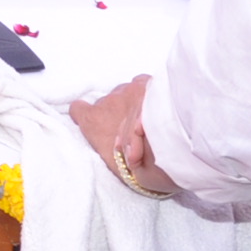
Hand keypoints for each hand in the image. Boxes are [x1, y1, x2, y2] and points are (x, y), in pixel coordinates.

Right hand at [69, 76, 178, 196]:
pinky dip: (146, 92)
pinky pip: (140, 82)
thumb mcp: (115, 161)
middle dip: (117, 113)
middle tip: (133, 130)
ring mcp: (128, 91)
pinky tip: (155, 104)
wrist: (171, 155)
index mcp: (94, 121)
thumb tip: (114, 138)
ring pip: (125, 92)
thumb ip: (108, 142)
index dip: (86, 115)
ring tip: (148, 119)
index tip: (99, 125)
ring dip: (132, 103)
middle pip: (107, 102)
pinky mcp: (147, 85)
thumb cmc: (143, 169)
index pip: (79, 109)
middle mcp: (107, 102)